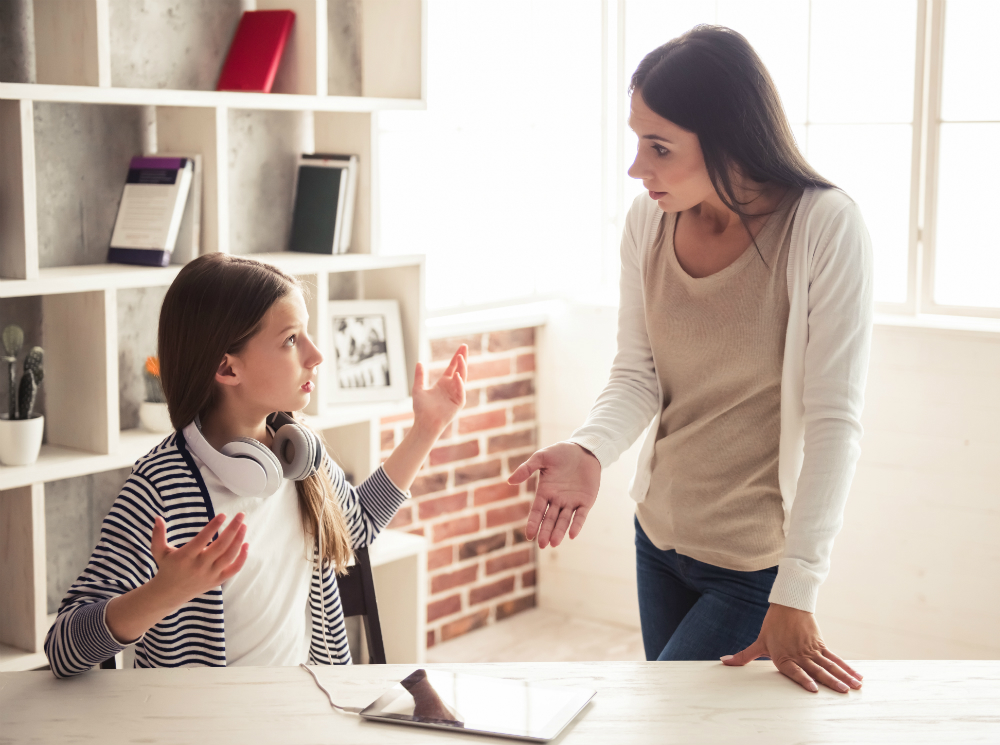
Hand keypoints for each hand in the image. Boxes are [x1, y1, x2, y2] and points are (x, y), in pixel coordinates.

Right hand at [105, 513, 248, 643]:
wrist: (171, 593)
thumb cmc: (167, 567)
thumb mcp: (159, 551)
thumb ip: (158, 535)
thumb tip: (157, 517)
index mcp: (186, 557)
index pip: (202, 539)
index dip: (213, 526)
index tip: (223, 514)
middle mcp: (199, 566)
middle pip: (221, 546)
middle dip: (233, 529)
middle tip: (241, 515)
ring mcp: (210, 574)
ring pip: (229, 556)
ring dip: (239, 540)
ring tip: (244, 525)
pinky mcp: (217, 580)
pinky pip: (234, 570)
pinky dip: (242, 558)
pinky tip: (246, 544)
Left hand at [412, 345, 466, 435]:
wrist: (424, 423)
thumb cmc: (421, 409)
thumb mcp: (418, 389)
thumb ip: (420, 376)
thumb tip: (419, 362)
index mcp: (444, 383)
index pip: (453, 367)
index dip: (457, 357)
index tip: (462, 346)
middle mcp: (452, 387)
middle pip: (460, 369)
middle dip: (462, 358)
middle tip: (464, 346)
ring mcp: (456, 394)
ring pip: (462, 378)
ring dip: (462, 368)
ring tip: (460, 357)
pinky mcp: (458, 403)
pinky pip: (461, 391)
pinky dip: (459, 384)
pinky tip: (457, 376)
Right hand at [508, 442, 600, 547]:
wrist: (584, 448)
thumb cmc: (561, 452)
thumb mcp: (541, 457)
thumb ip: (527, 468)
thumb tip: (510, 481)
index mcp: (545, 491)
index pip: (537, 511)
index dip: (533, 523)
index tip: (529, 536)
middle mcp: (557, 500)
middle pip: (550, 519)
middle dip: (545, 531)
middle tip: (541, 545)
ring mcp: (572, 502)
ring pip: (564, 520)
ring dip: (559, 532)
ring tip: (553, 543)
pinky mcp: (586, 501)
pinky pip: (581, 516)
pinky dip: (576, 525)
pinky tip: (572, 535)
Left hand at [722, 603, 862, 692]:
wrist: (788, 605)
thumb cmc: (772, 626)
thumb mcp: (759, 642)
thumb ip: (744, 656)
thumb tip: (724, 662)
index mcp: (784, 657)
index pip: (794, 671)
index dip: (803, 679)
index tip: (814, 689)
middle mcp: (799, 655)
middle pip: (817, 670)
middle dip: (831, 681)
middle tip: (844, 692)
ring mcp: (812, 650)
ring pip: (830, 665)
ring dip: (843, 676)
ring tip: (855, 687)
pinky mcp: (821, 645)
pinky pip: (835, 658)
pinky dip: (846, 667)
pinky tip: (857, 676)